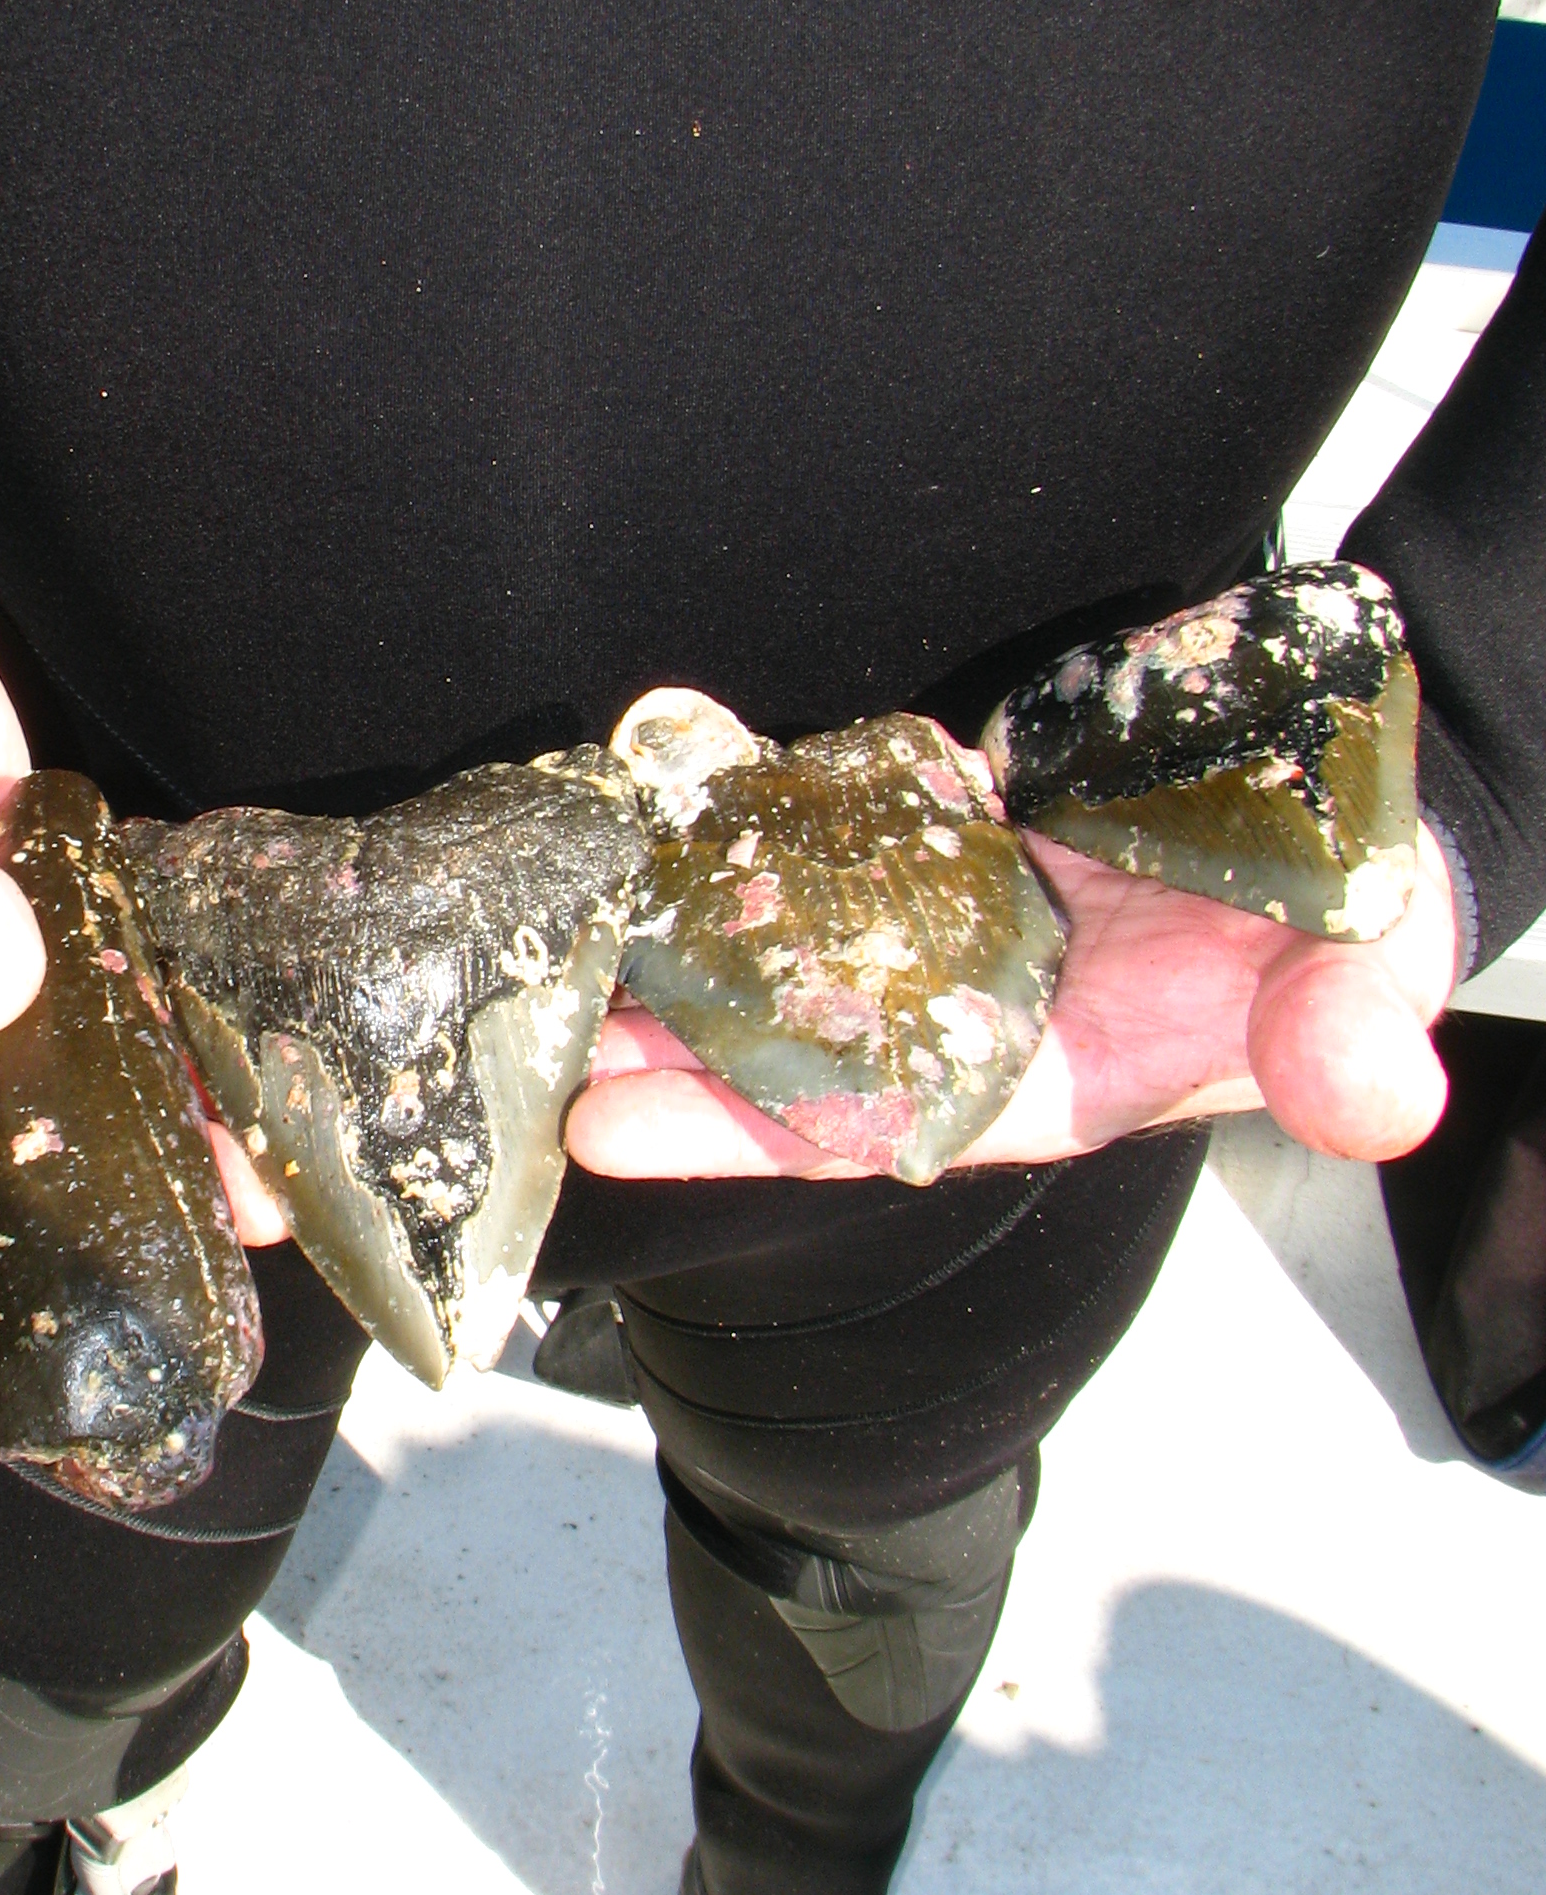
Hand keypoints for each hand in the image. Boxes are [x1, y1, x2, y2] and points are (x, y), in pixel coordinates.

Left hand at [566, 819, 1459, 1183]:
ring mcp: (945, 913)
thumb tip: (1373, 1099)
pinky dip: (751, 795)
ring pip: (781, 926)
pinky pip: (829, 814)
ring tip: (557, 909)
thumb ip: (1342, 1040)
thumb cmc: (1347, 931)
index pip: (863, 1125)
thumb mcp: (1359, 987)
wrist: (1351, 830)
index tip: (606, 1128)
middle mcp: (965, 1006)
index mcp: (1038, 1075)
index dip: (736, 1131)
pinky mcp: (949, 822)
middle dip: (656, 1037)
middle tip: (520, 1029)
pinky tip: (665, 763)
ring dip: (677, 920)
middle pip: (778, 1038)